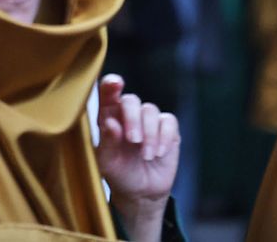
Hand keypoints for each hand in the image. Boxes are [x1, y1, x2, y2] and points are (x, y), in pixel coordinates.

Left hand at [96, 75, 179, 241]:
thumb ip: (107, 143)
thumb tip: (111, 123)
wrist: (141, 192)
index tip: (116, 84)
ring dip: (149, 134)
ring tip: (146, 156)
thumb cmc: (118, 173)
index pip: (107, 94)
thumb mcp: (108, 163)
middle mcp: (128, 114)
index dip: (111, 85)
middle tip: (133, 140)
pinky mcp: (167, 128)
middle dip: (133, 118)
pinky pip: (168, 121)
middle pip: (131, 100)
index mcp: (108, 117)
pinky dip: (164, 137)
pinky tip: (158, 153)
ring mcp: (148, 119)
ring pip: (151, 111)